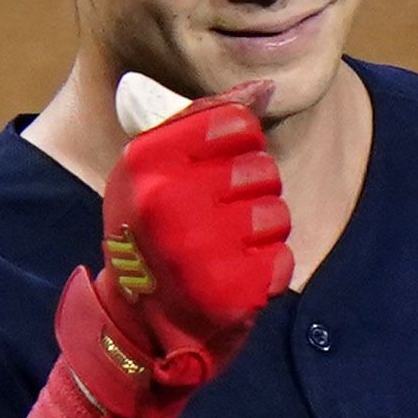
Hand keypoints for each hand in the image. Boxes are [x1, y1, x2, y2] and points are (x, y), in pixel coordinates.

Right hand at [56, 79, 289, 417]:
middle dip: (253, 192)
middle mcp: (169, 201)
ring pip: (277, 214)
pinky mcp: (231, 292)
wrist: (135, 328)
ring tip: (226, 249)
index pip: (237, 123)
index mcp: (146, 160)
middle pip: (263, 168)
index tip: (216, 172)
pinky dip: (267, 271)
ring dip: (262, 233)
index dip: (240, 147)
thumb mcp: (154, 169)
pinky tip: (233, 279)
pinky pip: (282, 260)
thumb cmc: (148, 235)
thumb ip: (204, 120)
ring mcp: (201, 249)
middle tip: (219, 219)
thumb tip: (263, 88)